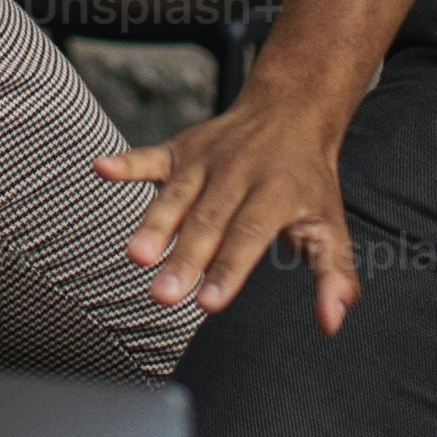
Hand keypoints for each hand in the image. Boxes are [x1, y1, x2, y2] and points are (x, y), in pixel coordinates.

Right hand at [100, 82, 361, 336]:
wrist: (290, 113)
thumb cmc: (308, 183)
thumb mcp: (332, 226)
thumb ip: (334, 276)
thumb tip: (331, 323)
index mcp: (277, 193)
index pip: (248, 236)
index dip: (228, 270)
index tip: (208, 303)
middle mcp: (239, 173)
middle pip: (207, 222)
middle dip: (184, 259)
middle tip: (163, 295)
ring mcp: (206, 159)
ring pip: (176, 196)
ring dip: (154, 225)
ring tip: (136, 256)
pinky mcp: (181, 149)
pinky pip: (151, 156)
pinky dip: (126, 163)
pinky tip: (102, 169)